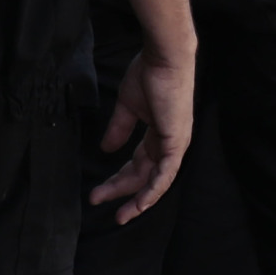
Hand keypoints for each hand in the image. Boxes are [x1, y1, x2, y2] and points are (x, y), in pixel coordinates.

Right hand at [90, 40, 194, 222]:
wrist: (163, 59)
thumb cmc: (149, 74)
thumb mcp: (128, 106)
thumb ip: (119, 129)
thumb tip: (106, 148)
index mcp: (158, 135)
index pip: (137, 164)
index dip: (118, 179)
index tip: (98, 191)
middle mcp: (168, 144)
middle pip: (143, 176)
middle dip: (121, 192)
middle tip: (98, 202)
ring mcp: (174, 145)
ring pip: (155, 182)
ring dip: (137, 200)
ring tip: (119, 215)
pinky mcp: (176, 144)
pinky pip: (166, 175)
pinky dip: (153, 191)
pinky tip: (140, 204)